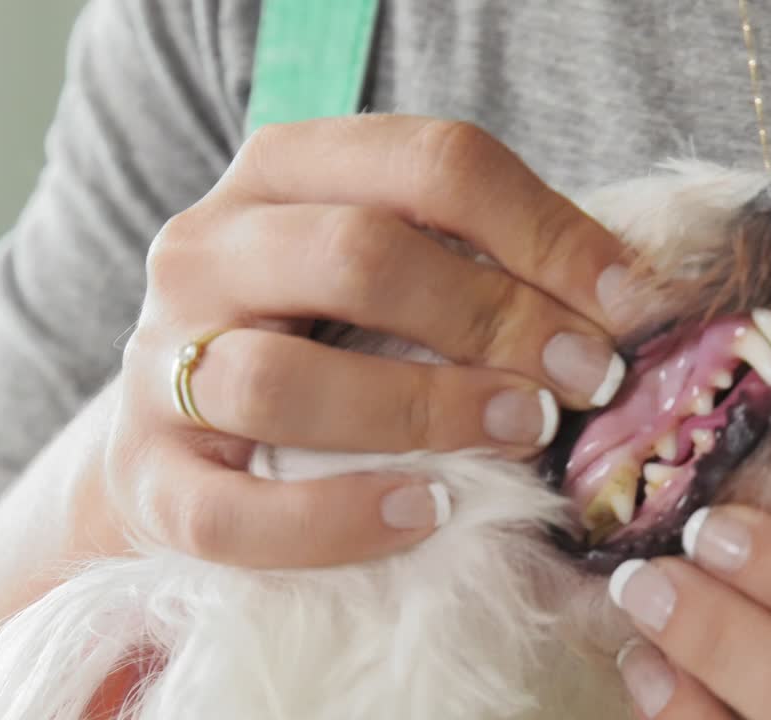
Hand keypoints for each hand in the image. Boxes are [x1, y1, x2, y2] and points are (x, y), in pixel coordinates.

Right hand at [89, 115, 628, 567]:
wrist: (194, 424)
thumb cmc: (329, 334)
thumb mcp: (400, 268)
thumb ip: (487, 266)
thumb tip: (622, 303)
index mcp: (286, 171)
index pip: (431, 163)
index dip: (545, 230)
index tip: (623, 303)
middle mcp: (209, 248)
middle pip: (359, 257)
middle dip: (495, 318)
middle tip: (584, 376)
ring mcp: (163, 363)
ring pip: (281, 382)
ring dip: (426, 410)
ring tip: (520, 432)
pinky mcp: (148, 476)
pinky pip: (229, 514)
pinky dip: (336, 520)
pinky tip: (427, 511)